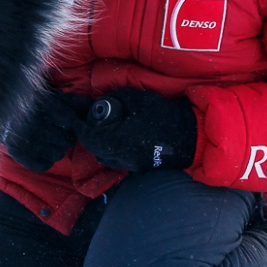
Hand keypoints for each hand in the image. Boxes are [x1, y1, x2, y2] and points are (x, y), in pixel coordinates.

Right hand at [3, 86, 90, 171]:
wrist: (1, 114)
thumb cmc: (33, 106)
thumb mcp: (52, 98)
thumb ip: (72, 101)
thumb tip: (90, 104)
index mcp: (42, 105)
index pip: (70, 121)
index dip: (71, 123)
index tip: (66, 121)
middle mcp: (32, 123)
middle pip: (66, 140)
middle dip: (66, 137)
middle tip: (57, 133)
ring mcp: (24, 140)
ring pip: (57, 154)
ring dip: (57, 150)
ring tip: (49, 142)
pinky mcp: (17, 154)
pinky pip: (44, 166)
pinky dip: (45, 161)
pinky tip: (40, 151)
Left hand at [74, 88, 196, 171]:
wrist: (190, 136)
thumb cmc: (163, 115)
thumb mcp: (137, 99)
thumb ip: (116, 98)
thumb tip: (103, 101)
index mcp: (117, 140)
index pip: (89, 137)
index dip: (80, 128)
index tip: (76, 120)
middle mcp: (121, 156)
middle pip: (95, 150)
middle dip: (89, 137)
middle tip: (89, 124)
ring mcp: (131, 165)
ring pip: (105, 158)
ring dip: (99, 146)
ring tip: (103, 131)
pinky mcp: (140, 167)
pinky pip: (118, 161)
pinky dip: (112, 151)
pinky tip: (118, 139)